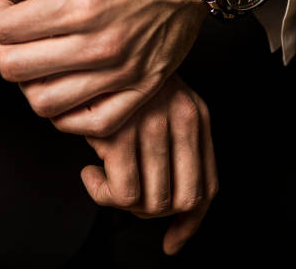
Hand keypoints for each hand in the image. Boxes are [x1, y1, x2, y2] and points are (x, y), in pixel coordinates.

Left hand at [0, 0, 212, 136]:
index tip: (5, 3)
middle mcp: (100, 45)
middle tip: (15, 31)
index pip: (6, 30)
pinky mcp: (144, 86)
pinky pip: (94, 123)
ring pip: (46, 103)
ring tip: (38, 59)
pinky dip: (68, 115)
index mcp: (79, 4)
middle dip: (4, 47)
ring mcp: (123, 71)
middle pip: (17, 70)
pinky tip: (64, 89)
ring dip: (29, 82)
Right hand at [81, 75, 217, 254]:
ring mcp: (152, 124)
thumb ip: (175, 153)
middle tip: (128, 196)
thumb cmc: (117, 87)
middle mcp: (183, 118)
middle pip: (184, 200)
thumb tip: (179, 226)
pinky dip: (102, 194)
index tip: (172, 242)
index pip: (208, 186)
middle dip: (153, 213)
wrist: (87, 53)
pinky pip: (121, 194)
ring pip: (153, 202)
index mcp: (197, 115)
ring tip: (107, 180)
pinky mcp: (119, 132)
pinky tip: (91, 173)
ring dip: (125, 203)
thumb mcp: (157, 111)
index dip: (190, 224)